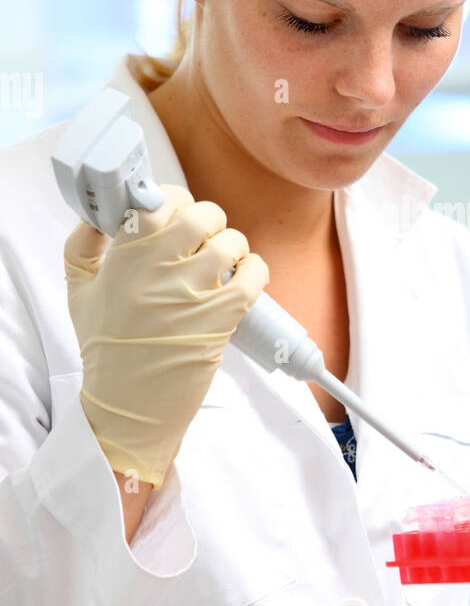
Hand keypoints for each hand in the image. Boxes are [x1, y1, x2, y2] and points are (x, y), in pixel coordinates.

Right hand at [64, 184, 268, 489]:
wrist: (128, 407)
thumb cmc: (106, 348)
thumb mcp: (79, 292)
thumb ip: (84, 243)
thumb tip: (102, 209)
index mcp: (122, 259)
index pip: (157, 200)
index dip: (172, 198)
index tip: (172, 209)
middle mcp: (157, 272)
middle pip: (200, 215)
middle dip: (208, 219)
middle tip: (203, 237)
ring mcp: (191, 296)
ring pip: (230, 242)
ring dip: (232, 247)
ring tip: (222, 264)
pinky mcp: (220, 320)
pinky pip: (253, 275)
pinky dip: (255, 269)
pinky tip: (242, 278)